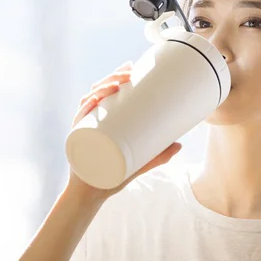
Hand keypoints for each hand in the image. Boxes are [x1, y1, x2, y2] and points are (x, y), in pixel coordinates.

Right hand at [66, 61, 182, 201]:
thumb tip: (181, 145)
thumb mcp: (142, 162)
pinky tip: (94, 99)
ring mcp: (84, 127)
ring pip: (89, 100)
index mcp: (104, 119)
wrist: (94, 194)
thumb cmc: (115, 175)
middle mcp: (92, 119)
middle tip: (131, 73)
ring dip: (101, 86)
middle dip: (113, 77)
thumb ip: (160, 155)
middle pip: (99, 90)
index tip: (132, 66)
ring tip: (118, 82)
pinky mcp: (79, 139)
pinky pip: (80, 119)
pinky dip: (86, 107)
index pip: (107, 91)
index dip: (117, 75)